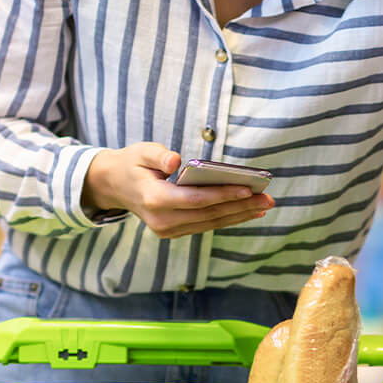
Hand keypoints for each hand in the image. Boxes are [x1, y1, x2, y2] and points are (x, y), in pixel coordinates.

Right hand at [82, 144, 274, 238]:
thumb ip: (158, 154)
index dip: (223, 195)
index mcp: (154, 199)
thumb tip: (175, 159)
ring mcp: (168, 229)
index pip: (195, 199)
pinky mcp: (175, 231)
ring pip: (211, 222)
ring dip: (240, 214)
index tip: (248, 189)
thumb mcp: (141, 151)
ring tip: (265, 205)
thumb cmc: (133, 163)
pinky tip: (249, 211)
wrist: (114, 185)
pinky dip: (229, 218)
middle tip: (268, 198)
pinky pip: (206, 224)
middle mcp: (162, 220)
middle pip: (208, 214)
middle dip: (241, 206)